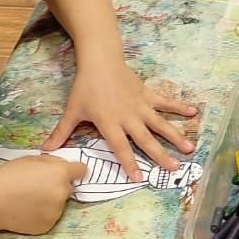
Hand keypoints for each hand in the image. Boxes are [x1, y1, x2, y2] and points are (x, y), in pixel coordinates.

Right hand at [0, 154, 85, 234]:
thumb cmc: (9, 176)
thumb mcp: (31, 159)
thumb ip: (52, 162)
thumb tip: (62, 166)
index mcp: (61, 173)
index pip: (82, 170)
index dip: (75, 171)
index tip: (69, 173)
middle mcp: (63, 193)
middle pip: (68, 188)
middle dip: (57, 186)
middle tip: (37, 187)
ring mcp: (57, 211)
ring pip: (59, 203)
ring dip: (50, 201)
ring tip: (28, 199)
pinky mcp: (48, 225)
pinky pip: (50, 217)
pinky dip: (42, 214)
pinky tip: (27, 210)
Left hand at [42, 55, 196, 178]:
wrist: (100, 60)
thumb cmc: (85, 87)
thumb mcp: (72, 111)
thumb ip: (61, 133)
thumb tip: (44, 152)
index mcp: (110, 123)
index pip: (121, 147)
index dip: (129, 162)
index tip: (139, 177)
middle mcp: (128, 117)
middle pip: (146, 139)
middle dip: (159, 155)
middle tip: (173, 169)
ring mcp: (140, 105)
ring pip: (160, 123)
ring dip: (174, 135)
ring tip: (188, 148)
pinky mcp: (147, 94)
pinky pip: (165, 102)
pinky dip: (179, 107)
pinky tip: (193, 112)